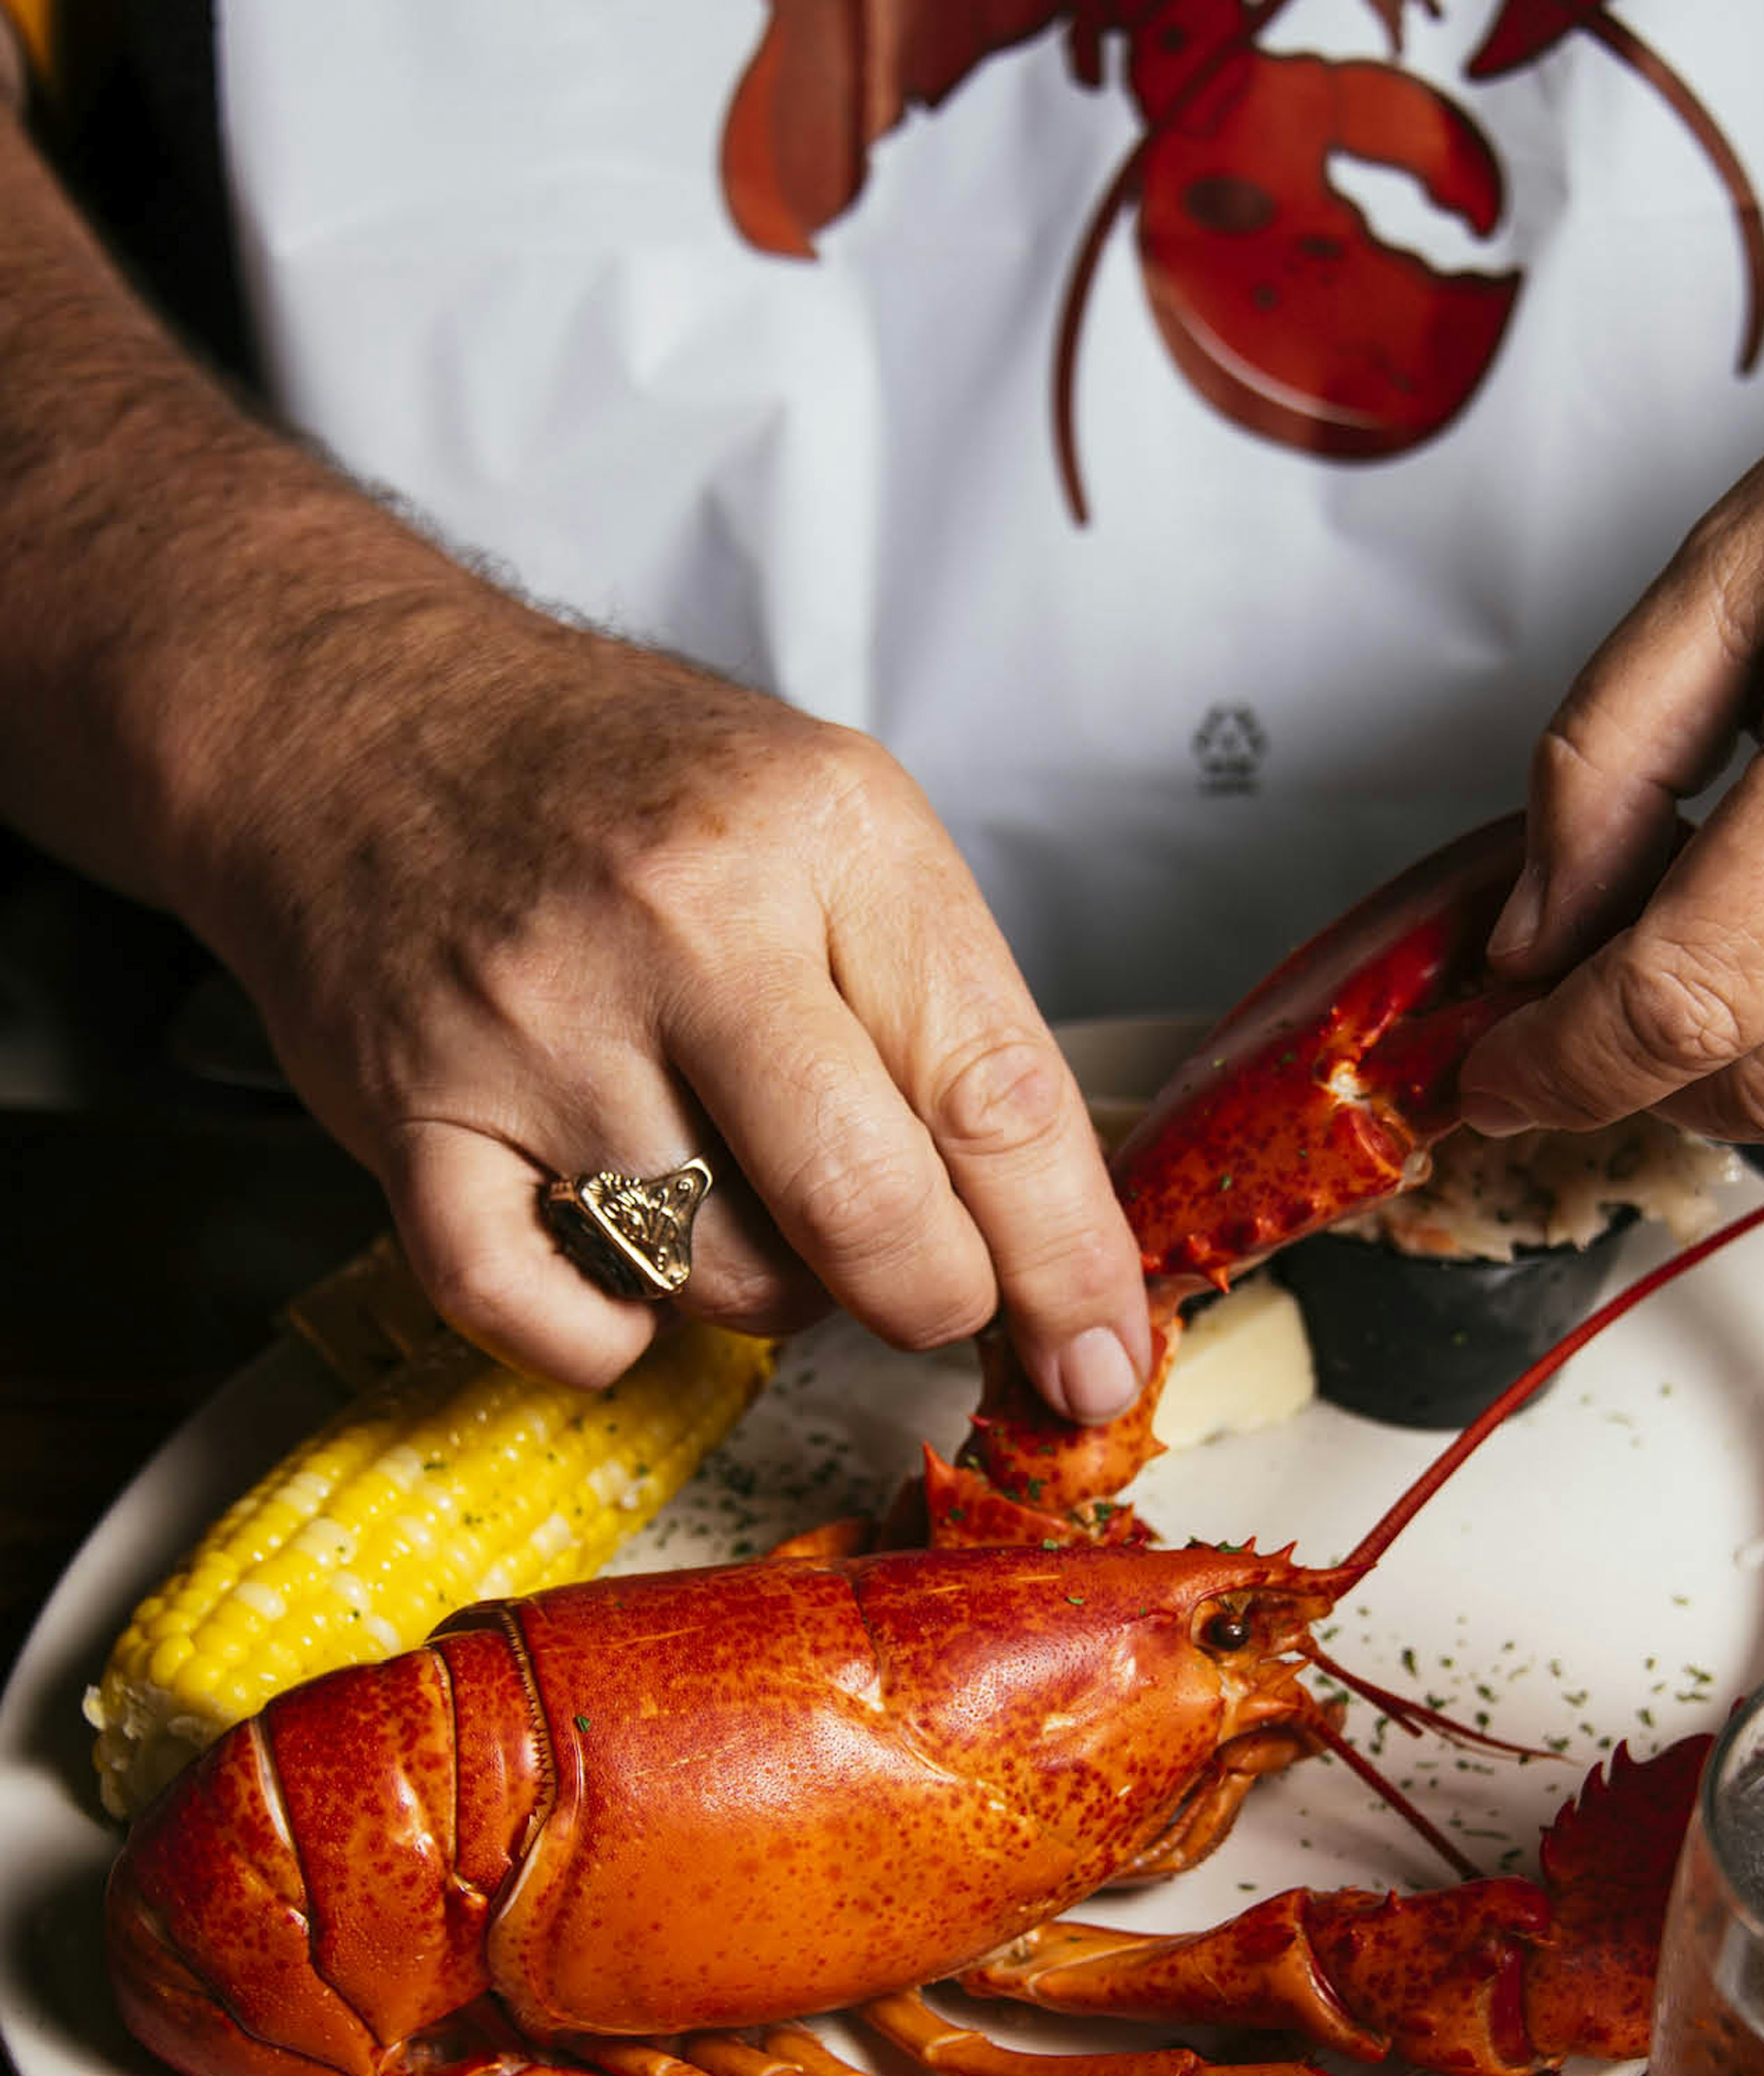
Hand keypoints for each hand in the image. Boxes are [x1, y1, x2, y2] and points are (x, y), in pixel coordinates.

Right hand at [186, 587, 1154, 1408]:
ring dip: (761, 1289)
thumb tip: (1052, 1243)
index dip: (1066, 1260)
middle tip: (925, 1292)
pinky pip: (541, 1313)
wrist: (356, 722)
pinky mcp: (416, 1115)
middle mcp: (684, 922)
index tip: (1096, 1353)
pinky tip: (620, 1272)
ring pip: (719, 1278)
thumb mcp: (830, 825)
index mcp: (825, 837)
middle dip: (932, 1299)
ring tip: (736, 1194)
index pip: (997, 1096)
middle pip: (870, 1211)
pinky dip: (600, 1336)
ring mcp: (537, 1024)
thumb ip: (942, 1012)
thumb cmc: (619, 790)